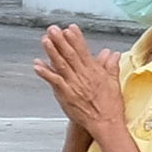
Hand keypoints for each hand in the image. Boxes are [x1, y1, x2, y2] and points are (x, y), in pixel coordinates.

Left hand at [31, 25, 127, 141]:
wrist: (106, 123)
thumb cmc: (111, 106)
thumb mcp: (114, 83)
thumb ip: (111, 66)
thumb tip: (112, 53)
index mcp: (95, 71)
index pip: (84, 51)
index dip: (76, 38)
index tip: (70, 28)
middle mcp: (83, 76)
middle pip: (70, 55)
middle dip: (61, 40)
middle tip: (53, 29)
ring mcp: (74, 85)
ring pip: (61, 65)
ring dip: (52, 52)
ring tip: (45, 40)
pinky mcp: (66, 95)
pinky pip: (54, 81)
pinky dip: (45, 72)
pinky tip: (37, 65)